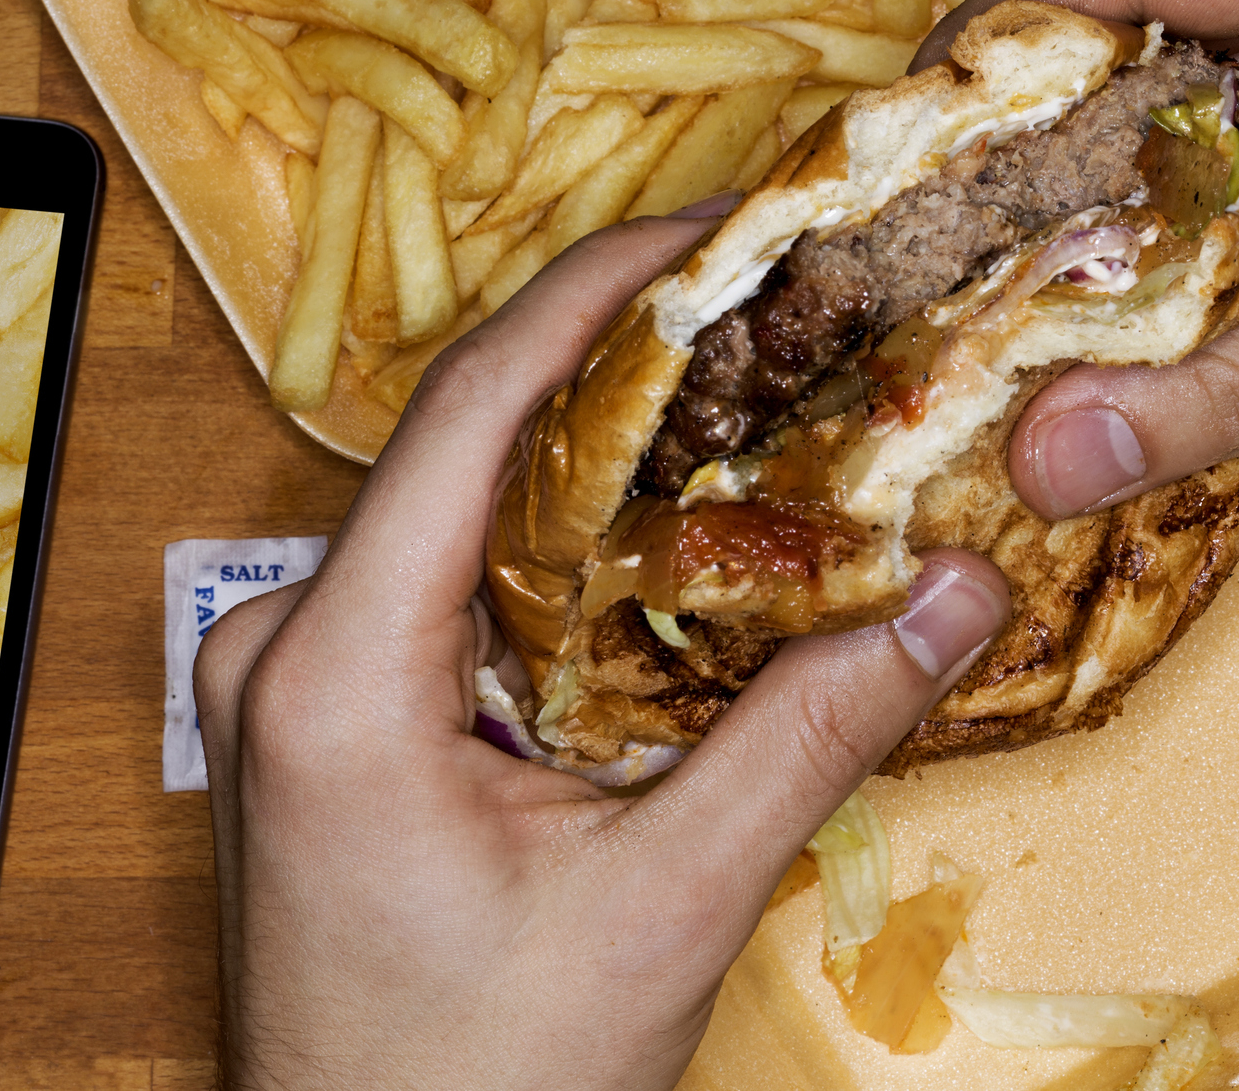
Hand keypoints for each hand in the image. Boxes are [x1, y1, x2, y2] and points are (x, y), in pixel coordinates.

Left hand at [194, 210, 1008, 1090]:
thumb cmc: (475, 1086)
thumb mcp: (665, 905)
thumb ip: (812, 735)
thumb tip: (951, 597)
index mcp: (333, 673)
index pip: (471, 412)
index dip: (594, 296)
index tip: (707, 232)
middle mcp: (286, 647)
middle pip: (469, 442)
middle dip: (619, 364)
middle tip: (761, 308)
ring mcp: (298, 680)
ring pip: (466, 509)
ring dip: (598, 455)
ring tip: (738, 399)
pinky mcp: (332, 714)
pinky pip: (453, 578)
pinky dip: (563, 540)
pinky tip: (665, 532)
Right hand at [917, 0, 1238, 511]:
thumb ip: (1225, 388)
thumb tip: (1045, 453)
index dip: (1009, 26)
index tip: (907, 125)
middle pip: (1156, 16)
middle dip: (1037, 118)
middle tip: (925, 220)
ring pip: (1197, 99)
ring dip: (1104, 186)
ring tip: (985, 272)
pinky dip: (1180, 231)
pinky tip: (1108, 305)